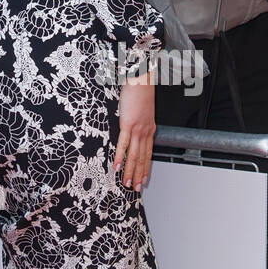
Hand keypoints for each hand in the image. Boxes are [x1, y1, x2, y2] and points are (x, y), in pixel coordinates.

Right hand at [114, 69, 154, 191]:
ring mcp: (137, 129)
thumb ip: (139, 121)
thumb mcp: (143, 110)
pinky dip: (121, 157)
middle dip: (139, 175)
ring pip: (134, 155)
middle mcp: (145, 132)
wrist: (142, 80)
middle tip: (136, 188)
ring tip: (126, 183)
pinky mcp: (128, 124)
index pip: (148, 153)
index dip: (146, 168)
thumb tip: (132, 128)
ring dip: (130, 171)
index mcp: (149, 129)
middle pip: (142, 158)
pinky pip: (124, 144)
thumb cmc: (141, 91)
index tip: (144, 179)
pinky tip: (117, 166)